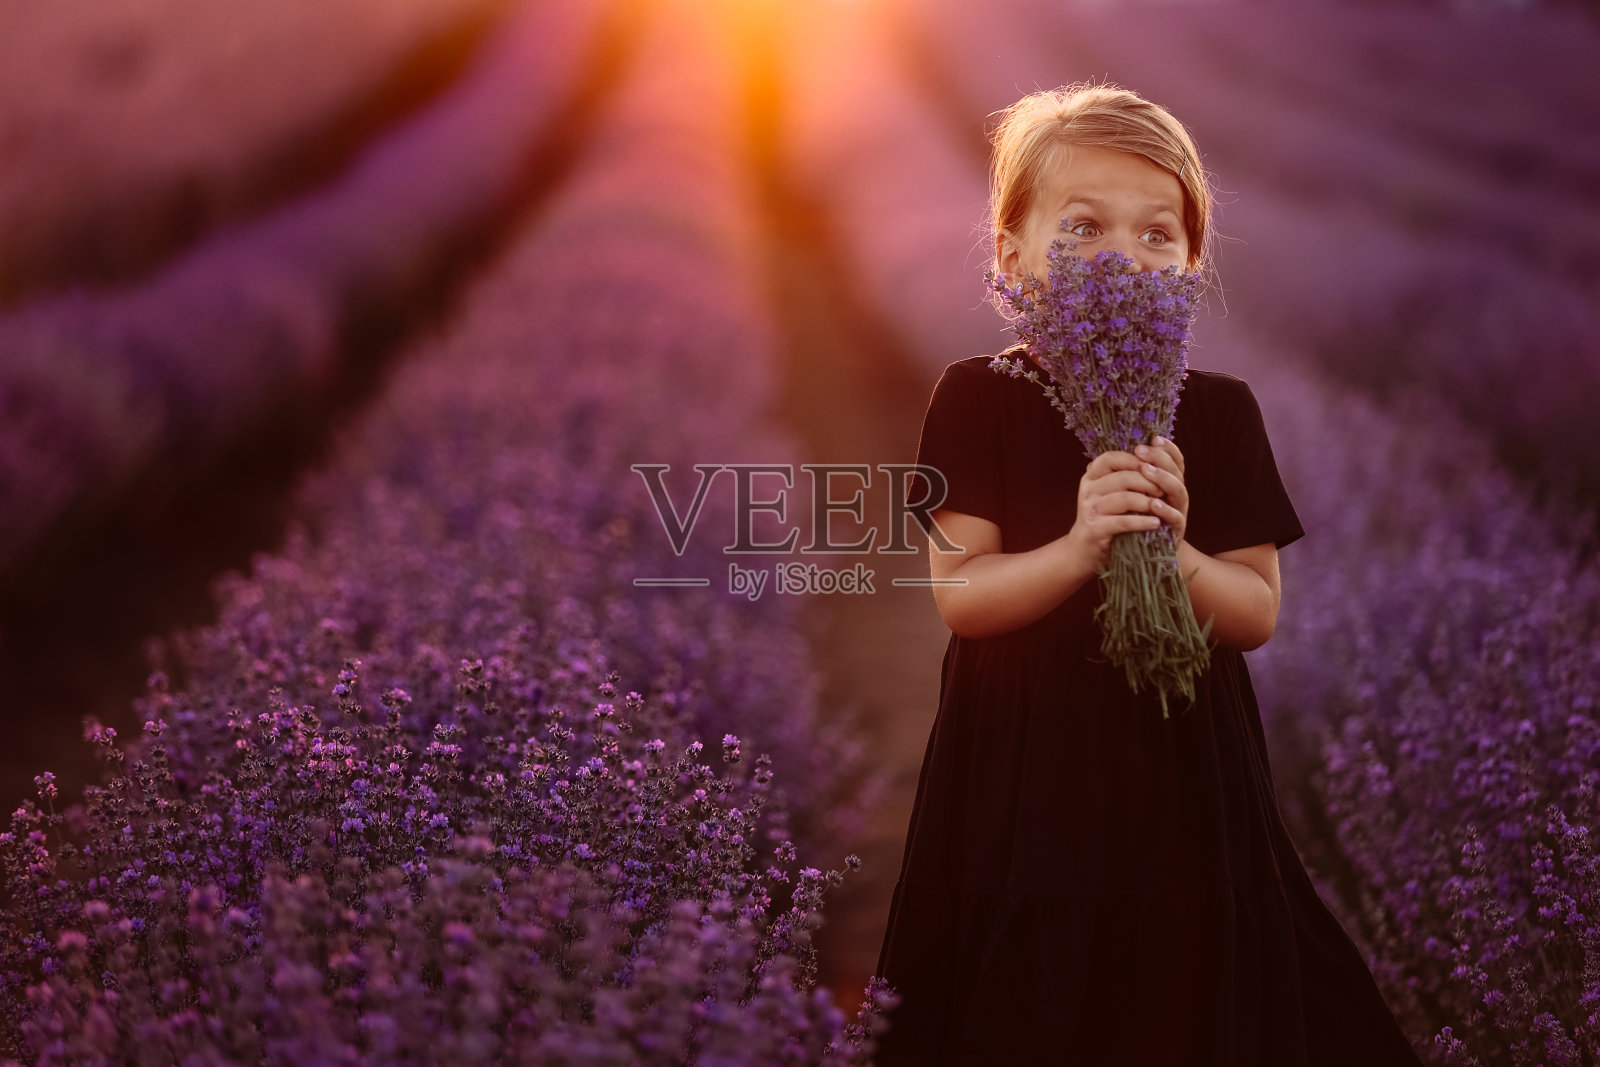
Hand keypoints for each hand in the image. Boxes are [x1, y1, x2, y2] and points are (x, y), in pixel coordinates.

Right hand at [1066, 446, 1166, 570]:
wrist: (1085, 548)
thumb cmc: (1105, 516)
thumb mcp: (1108, 492)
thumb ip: (1122, 475)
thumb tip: (1149, 454)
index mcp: (1091, 476)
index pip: (1111, 458)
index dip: (1134, 460)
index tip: (1152, 467)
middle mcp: (1087, 490)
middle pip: (1123, 478)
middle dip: (1148, 482)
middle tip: (1163, 490)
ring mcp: (1090, 509)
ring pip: (1125, 498)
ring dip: (1148, 502)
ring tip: (1161, 506)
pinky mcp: (1095, 529)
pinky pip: (1124, 521)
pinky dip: (1143, 522)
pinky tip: (1156, 522)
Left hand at [1134, 436, 1187, 544]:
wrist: (1148, 553)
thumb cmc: (1138, 519)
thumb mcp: (1136, 496)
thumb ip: (1131, 478)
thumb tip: (1108, 458)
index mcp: (1169, 482)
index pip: (1175, 459)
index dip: (1167, 448)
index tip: (1153, 438)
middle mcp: (1177, 494)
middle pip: (1176, 470)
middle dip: (1159, 458)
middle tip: (1141, 451)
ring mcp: (1179, 511)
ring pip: (1179, 490)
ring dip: (1162, 478)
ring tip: (1146, 470)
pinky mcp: (1176, 530)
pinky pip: (1176, 518)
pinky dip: (1165, 510)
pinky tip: (1154, 504)